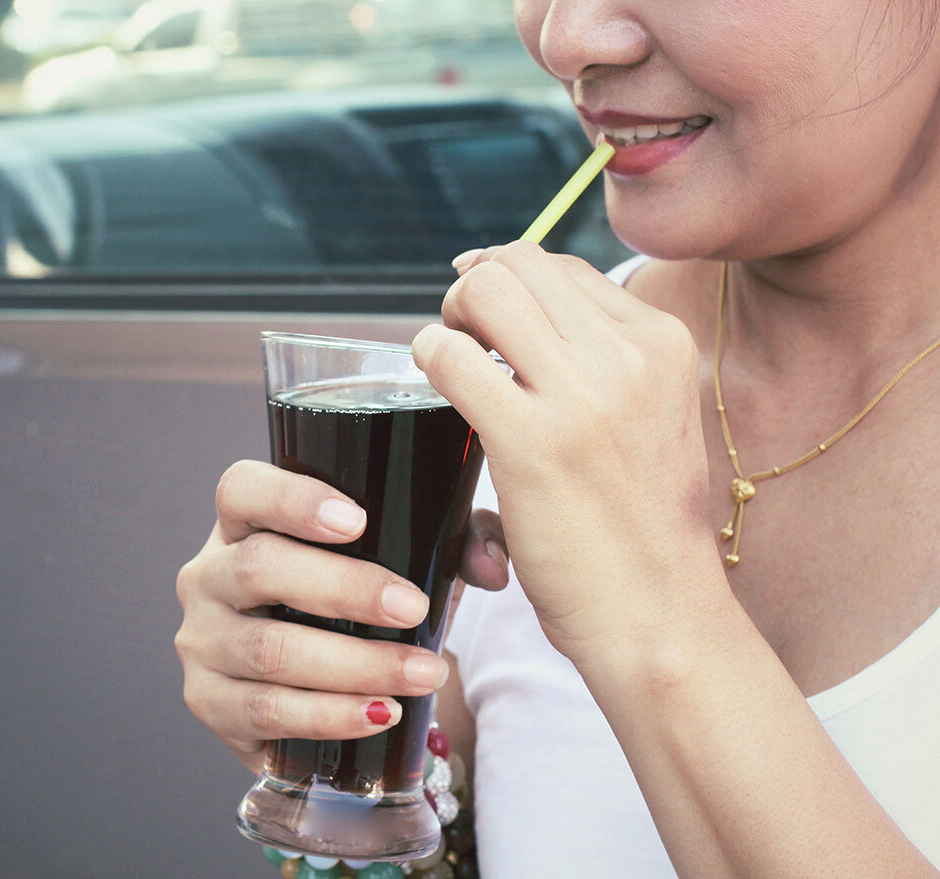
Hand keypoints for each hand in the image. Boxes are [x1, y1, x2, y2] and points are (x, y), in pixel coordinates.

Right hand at [175, 460, 507, 772]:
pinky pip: (265, 711)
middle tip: (412, 608)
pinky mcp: (208, 702)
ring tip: (422, 673)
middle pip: (259, 568)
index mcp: (243, 522)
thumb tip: (492, 564)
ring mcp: (202, 641)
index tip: (358, 521)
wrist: (317, 682)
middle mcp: (208, 575)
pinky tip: (379, 712)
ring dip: (353, 665)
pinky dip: (328, 715)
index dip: (293, 499)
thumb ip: (453, 542)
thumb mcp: (398, 557)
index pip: (243, 490)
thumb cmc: (355, 602)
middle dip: (344, 589)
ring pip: (267, 650)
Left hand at [414, 243, 727, 663]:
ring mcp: (583, 394)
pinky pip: (449, 355)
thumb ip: (608, 372)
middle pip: (520, 260)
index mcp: (663, 342)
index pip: (564, 268)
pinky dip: (428, 360)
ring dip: (450, 319)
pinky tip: (437, 393)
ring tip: (449, 366)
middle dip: (475, 290)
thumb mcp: (655, 424)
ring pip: (485, 288)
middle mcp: (630, 354)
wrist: (662, 618)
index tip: (488, 326)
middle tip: (462, 342)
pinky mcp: (531, 440)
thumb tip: (521, 333)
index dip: (512, 289)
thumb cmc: (643, 532)